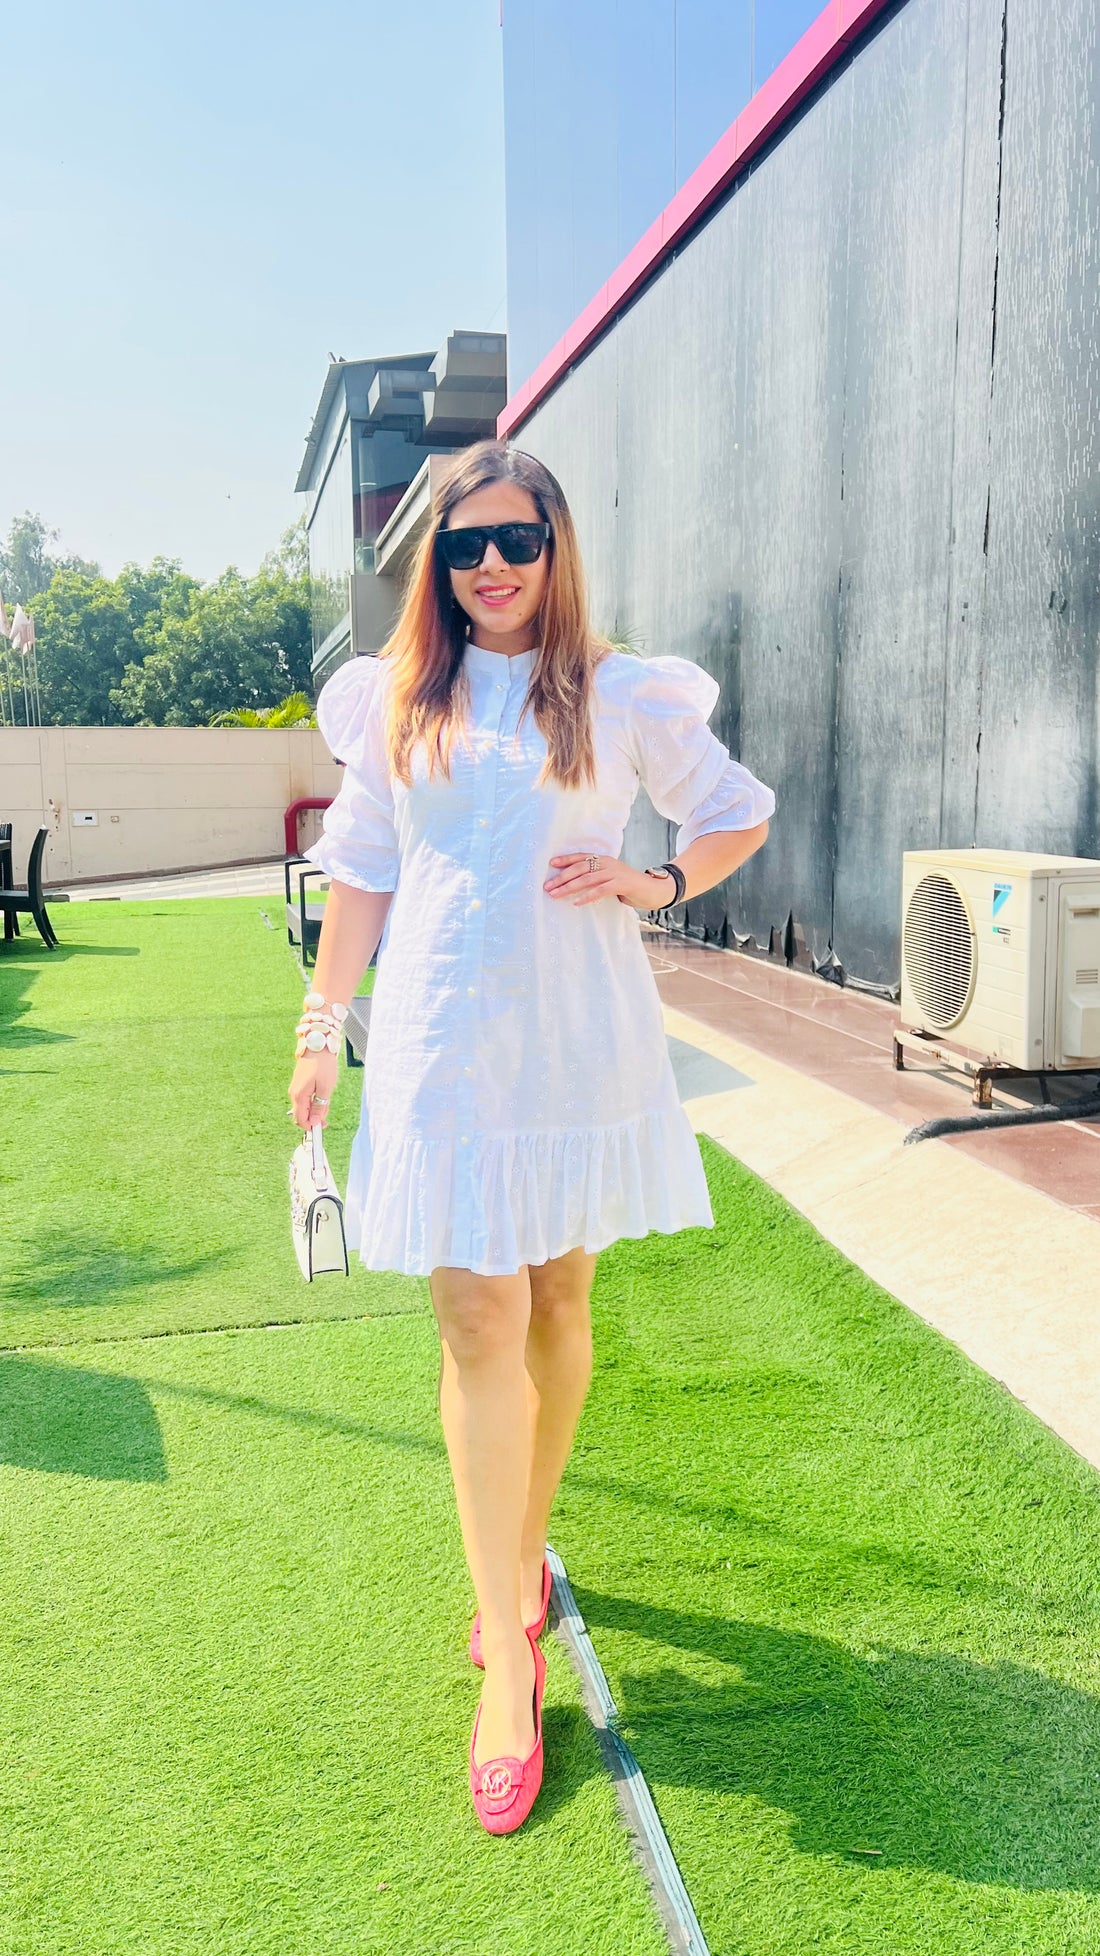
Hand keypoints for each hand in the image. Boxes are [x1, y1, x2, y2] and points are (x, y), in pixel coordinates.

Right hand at [287, 1049, 338, 1128]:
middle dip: (313, 1119)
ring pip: (304, 1107)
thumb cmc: (323, 1065)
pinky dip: (313, 1102)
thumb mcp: (326, 1088)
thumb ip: (320, 1106)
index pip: (300, 1120)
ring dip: (315, 1109)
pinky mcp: (300, 1083)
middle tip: (328, 1118)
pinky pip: (305, 1099)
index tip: (322, 1128)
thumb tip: (315, 1121)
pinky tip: (323, 1095)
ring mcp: (296, 1088)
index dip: (311, 1127)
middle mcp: (294, 1093)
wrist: (317, 1045)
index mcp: (299, 1096)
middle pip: (301, 1114)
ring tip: (327, 1101)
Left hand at [543, 853, 667, 909]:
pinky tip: (576, 902)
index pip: (581, 857)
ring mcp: (615, 873)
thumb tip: (576, 884)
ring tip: (555, 894)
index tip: (551, 864)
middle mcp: (608, 863)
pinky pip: (601, 890)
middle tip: (547, 886)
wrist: (654, 890)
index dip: (565, 859)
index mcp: (604, 859)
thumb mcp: (611, 878)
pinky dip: (587, 896)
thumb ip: (597, 878)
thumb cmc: (630, 886)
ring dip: (569, 887)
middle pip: (580, 868)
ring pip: (587, 878)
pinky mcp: (622, 884)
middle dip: (562, 877)